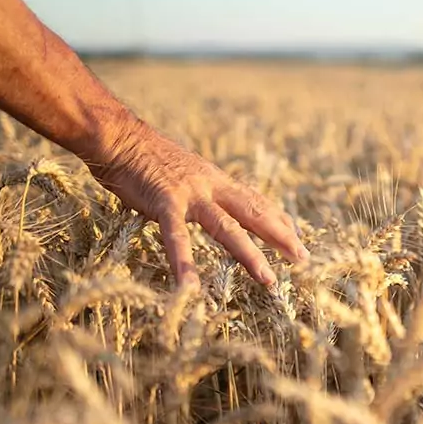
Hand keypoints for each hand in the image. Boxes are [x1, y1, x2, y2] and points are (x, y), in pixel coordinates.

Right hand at [90, 118, 308, 287]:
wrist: (119, 136)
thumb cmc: (146, 157)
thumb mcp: (185, 171)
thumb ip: (201, 189)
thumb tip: (213, 202)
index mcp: (216, 180)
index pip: (255, 201)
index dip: (277, 219)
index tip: (296, 236)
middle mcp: (211, 186)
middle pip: (254, 212)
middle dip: (280, 236)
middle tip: (303, 259)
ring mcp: (190, 194)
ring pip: (227, 227)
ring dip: (249, 254)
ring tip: (267, 279)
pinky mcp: (164, 203)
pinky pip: (177, 237)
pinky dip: (184, 262)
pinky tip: (190, 287)